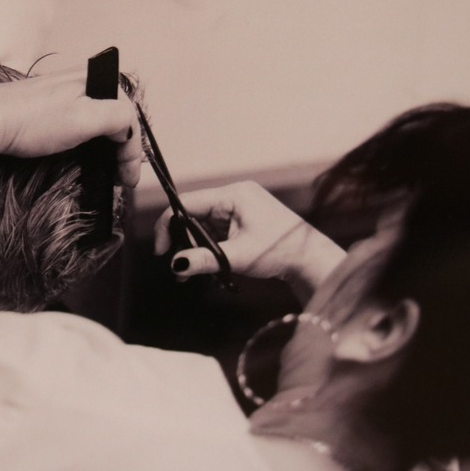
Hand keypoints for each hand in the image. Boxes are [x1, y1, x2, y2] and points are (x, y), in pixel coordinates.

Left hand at [0, 69, 141, 185]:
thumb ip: (119, 118)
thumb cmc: (32, 121)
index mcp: (95, 79)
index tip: (129, 178)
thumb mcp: (86, 119)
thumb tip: (129, 128)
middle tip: (120, 176)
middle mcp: (82, 80)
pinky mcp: (48, 103)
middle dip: (122, 148)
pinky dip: (88, 140)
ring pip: (99, 120)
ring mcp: (64, 92)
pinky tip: (82, 154)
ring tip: (105, 169)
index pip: (130, 116)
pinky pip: (80, 121)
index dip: (133, 151)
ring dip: (106, 145)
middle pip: (116, 117)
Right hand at [152, 181, 345, 295]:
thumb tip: (176, 265)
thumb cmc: (280, 252)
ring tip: (190, 275)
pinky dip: (207, 249)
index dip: (168, 225)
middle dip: (183, 243)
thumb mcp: (238, 257)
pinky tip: (204, 267)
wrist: (309, 259)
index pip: (187, 203)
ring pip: (201, 226)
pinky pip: (214, 232)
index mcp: (233, 195)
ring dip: (194, 249)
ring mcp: (237, 208)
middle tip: (179, 270)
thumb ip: (204, 259)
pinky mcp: (240, 221)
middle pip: (192, 216)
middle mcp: (233, 197)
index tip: (160, 250)